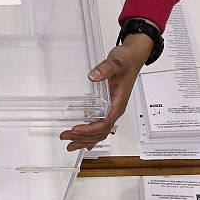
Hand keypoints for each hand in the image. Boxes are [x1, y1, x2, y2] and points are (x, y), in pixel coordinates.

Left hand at [59, 33, 153, 150]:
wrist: (133, 56)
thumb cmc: (128, 60)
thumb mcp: (116, 62)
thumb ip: (105, 69)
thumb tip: (94, 76)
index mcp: (118, 102)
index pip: (105, 123)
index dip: (90, 129)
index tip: (76, 129)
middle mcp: (116, 108)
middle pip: (100, 132)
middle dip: (83, 138)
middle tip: (66, 138)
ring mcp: (112, 108)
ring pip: (100, 131)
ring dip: (85, 139)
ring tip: (71, 143)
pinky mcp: (108, 105)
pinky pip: (100, 125)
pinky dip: (91, 135)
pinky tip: (84, 141)